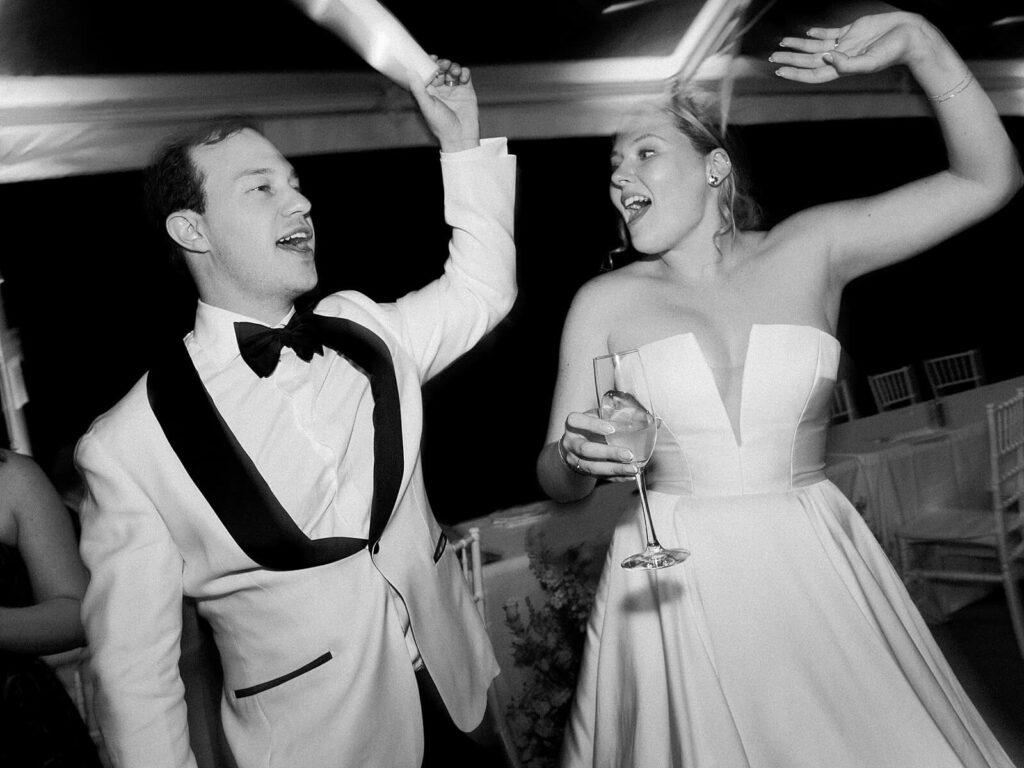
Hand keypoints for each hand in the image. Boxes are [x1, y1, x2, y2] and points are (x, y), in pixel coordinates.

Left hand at [408, 56, 479, 151]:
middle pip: (440, 69)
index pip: (427, 73)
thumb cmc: (441, 125)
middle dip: (442, 64)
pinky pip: (465, 75)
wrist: (461, 136)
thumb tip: (409, 72)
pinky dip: (464, 72)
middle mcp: (441, 90)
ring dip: (453, 67)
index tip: (431, 57)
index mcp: (429, 93)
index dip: (428, 63)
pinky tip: (462, 77)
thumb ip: (418, 89)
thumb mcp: (427, 106)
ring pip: (452, 70)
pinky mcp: (467, 90)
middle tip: (443, 65)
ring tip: (454, 72)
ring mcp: (454, 90)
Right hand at [558, 409, 639, 479]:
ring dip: (615, 469)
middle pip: (586, 449)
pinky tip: (630, 476)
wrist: (574, 447)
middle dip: (609, 453)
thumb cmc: (589, 428)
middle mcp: (570, 443)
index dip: (593, 425)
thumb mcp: (596, 417)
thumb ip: (613, 415)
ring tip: (633, 468)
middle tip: (629, 454)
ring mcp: (574, 459)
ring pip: (593, 467)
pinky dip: (616, 477)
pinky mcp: (582, 472)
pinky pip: (600, 477)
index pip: (576, 421)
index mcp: (572, 425)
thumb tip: (647, 417)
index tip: (612, 429)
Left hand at [770, 12, 925, 83]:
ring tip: (782, 44)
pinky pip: (830, 33)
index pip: (813, 74)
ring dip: (798, 46)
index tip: (780, 71)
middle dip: (790, 59)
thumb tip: (827, 58)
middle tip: (772, 58)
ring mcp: (845, 44)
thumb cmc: (894, 52)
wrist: (911, 35)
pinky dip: (817, 33)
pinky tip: (806, 33)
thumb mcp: (870, 62)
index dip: (795, 74)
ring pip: (815, 46)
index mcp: (843, 68)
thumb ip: (848, 64)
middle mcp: (841, 57)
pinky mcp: (852, 31)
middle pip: (809, 60)